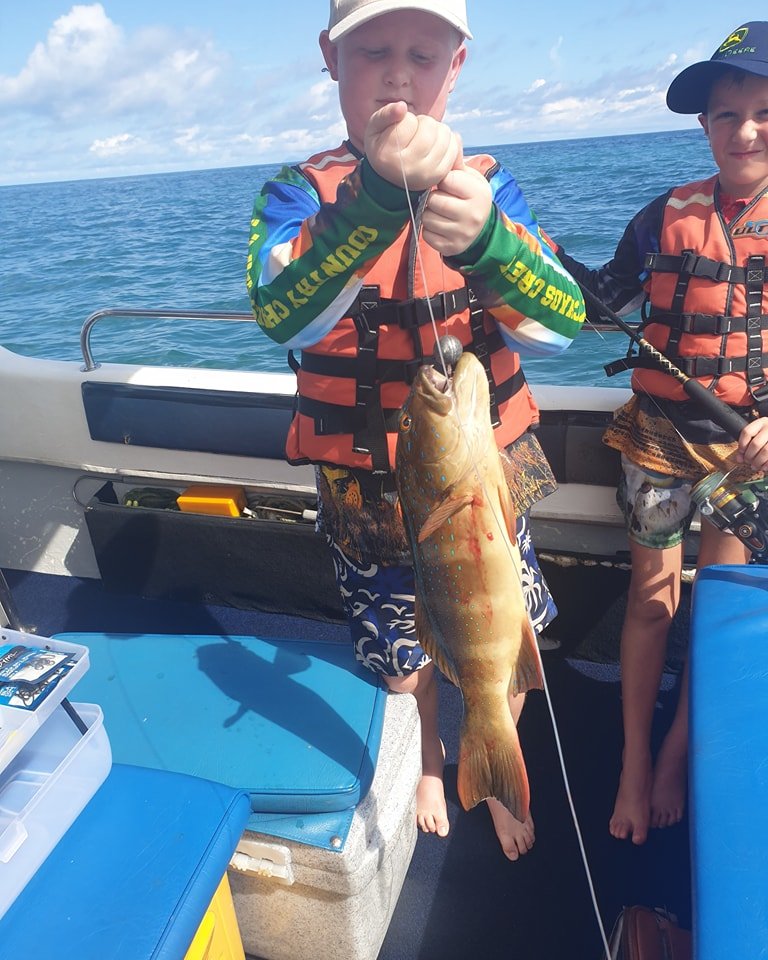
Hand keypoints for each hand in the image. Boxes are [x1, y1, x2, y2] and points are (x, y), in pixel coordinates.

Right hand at [364, 103, 459, 191]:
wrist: (392, 179)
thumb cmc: (383, 148)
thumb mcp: (374, 129)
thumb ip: (385, 114)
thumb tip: (402, 106)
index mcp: (388, 156)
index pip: (409, 122)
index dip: (406, 119)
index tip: (400, 128)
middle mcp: (409, 168)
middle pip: (429, 127)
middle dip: (424, 122)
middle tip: (415, 131)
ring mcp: (427, 173)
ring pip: (444, 134)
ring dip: (436, 130)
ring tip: (424, 138)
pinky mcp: (440, 175)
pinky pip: (454, 147)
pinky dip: (447, 140)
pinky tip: (435, 144)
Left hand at [421, 142, 491, 256]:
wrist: (481, 230)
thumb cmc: (470, 198)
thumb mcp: (470, 178)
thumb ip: (458, 161)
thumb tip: (453, 136)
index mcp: (478, 193)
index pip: (446, 180)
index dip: (442, 181)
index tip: (446, 184)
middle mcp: (472, 215)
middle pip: (434, 201)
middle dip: (433, 198)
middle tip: (440, 199)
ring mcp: (461, 234)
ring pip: (427, 219)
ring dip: (428, 214)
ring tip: (439, 212)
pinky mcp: (450, 248)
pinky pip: (427, 235)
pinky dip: (428, 230)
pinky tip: (439, 226)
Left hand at [737, 416, 767, 472]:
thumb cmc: (767, 438)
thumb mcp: (758, 435)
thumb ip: (747, 444)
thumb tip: (739, 459)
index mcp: (762, 422)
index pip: (747, 432)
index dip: (742, 445)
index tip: (741, 453)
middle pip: (755, 444)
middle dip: (749, 456)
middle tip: (748, 462)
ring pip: (765, 451)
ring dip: (758, 462)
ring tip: (755, 466)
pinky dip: (766, 464)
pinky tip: (764, 467)